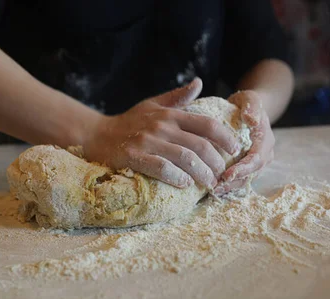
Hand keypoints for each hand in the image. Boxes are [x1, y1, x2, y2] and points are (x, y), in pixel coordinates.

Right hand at [85, 78, 241, 188]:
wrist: (95, 135)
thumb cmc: (128, 121)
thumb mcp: (153, 104)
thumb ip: (178, 97)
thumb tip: (199, 83)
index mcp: (170, 114)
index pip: (206, 124)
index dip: (225, 137)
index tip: (235, 149)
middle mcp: (162, 126)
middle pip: (199, 145)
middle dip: (216, 162)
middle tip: (222, 174)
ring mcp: (148, 141)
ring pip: (184, 158)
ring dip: (201, 173)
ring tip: (209, 184)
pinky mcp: (134, 157)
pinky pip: (161, 168)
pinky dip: (176, 177)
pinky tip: (185, 184)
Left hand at [214, 90, 274, 194]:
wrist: (251, 108)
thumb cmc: (248, 103)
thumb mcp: (251, 99)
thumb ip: (252, 107)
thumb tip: (252, 120)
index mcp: (266, 140)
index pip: (256, 159)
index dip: (243, 169)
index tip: (227, 175)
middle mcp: (264, 154)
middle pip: (251, 174)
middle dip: (234, 182)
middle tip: (215, 188)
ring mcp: (257, 161)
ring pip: (246, 179)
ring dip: (230, 187)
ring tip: (212, 191)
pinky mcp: (248, 165)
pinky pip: (240, 178)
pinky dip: (229, 184)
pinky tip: (213, 188)